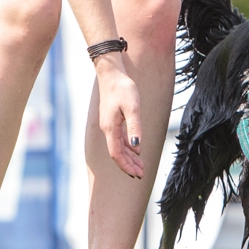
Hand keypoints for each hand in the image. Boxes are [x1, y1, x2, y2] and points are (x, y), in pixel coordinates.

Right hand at [96, 60, 143, 177]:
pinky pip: (120, 139)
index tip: (136, 174)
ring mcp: (109, 125)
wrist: (112, 74)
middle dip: (129, 165)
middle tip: (141, 174)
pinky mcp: (112, 120)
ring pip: (119, 147)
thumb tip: (136, 146)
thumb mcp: (132, 107)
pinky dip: (128, 147)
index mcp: (110, 128)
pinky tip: (136, 150)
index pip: (116, 154)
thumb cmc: (123, 89)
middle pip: (117, 153)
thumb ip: (134, 127)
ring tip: (140, 167)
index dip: (126, 166)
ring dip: (129, 158)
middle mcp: (108, 129)